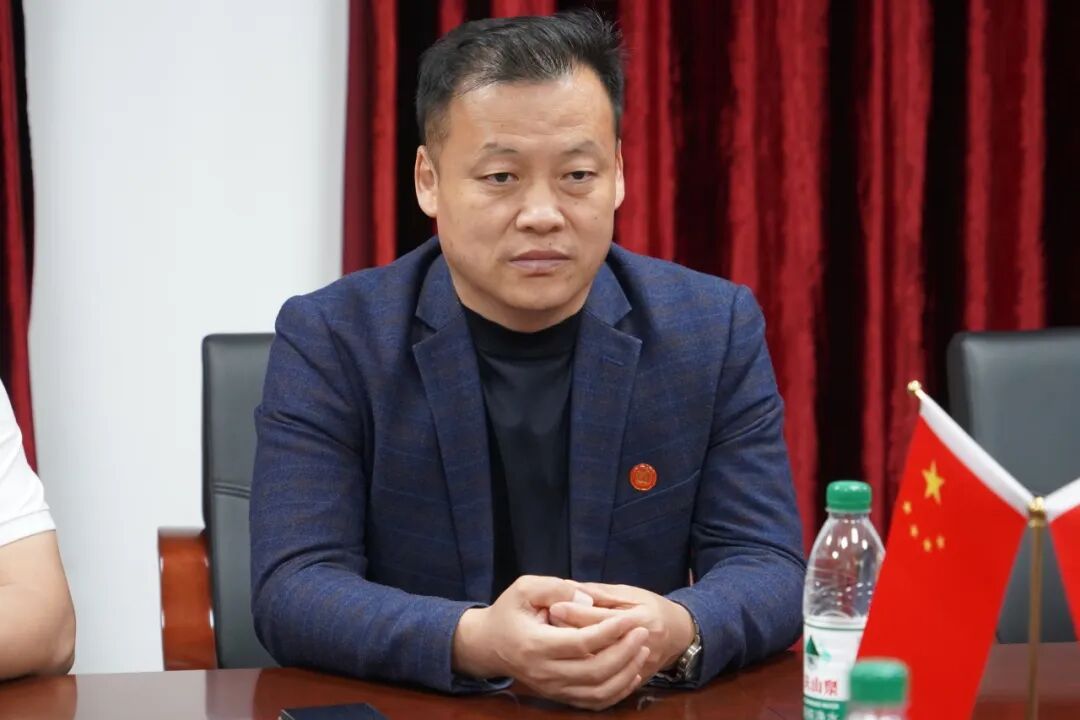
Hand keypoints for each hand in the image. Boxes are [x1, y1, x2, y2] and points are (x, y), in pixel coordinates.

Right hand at [452, 575, 651, 709]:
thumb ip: (555, 589)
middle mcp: (544, 672)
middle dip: (625, 652)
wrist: (489, 645)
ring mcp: (552, 688)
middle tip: (643, 632)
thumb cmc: (509, 612)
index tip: (631, 617)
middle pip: (594, 671)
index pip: (581, 643)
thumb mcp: (524, 588)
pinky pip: (593, 702)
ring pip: (598, 691)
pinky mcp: (558, 696)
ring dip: (625, 673)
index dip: (610, 631)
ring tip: (642, 650)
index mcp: (535, 645)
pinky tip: (631, 672)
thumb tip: (587, 600)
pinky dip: (617, 692)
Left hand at [549, 582, 695, 682]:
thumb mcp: (629, 592)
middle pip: (596, 647)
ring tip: (558, 642)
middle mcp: (642, 646)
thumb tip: (569, 589)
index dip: (574, 612)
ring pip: (598, 673)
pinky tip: (573, 664)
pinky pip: (606, 690)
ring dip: (574, 658)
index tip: (552, 607)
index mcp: (641, 618)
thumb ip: (599, 593)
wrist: (681, 634)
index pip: (600, 619)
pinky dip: (585, 679)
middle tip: (550, 624)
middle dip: (569, 635)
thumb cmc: (653, 607)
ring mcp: (638, 669)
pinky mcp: (634, 683)